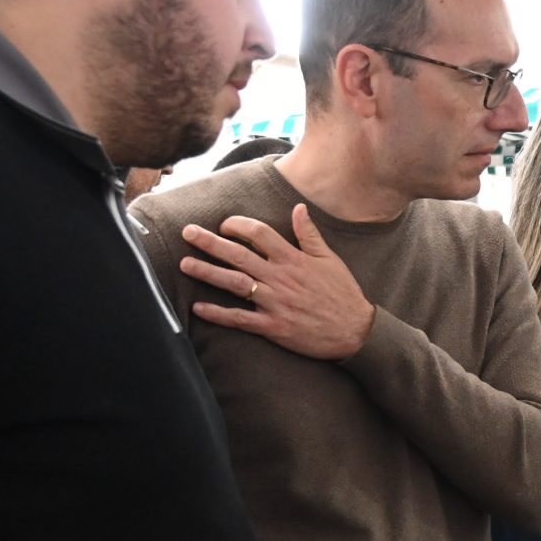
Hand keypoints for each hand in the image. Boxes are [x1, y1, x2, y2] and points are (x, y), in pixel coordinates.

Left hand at [180, 205, 376, 359]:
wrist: (355, 331)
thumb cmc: (343, 294)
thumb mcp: (330, 259)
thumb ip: (309, 234)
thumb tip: (298, 208)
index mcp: (293, 259)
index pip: (259, 234)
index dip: (238, 225)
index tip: (224, 224)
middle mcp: (280, 278)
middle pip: (238, 255)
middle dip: (210, 242)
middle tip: (187, 233)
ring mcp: (275, 303)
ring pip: (234, 284)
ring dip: (207, 273)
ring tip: (185, 264)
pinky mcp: (273, 327)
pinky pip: (240, 319)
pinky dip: (218, 314)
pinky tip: (198, 308)